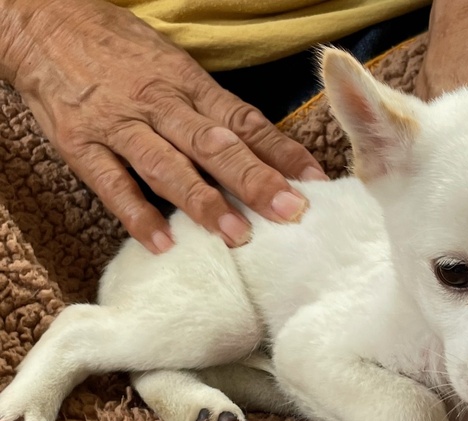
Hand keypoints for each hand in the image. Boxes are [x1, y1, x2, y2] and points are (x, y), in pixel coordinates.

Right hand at [0, 0, 327, 253]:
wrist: (46, 24)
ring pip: (168, 166)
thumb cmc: (124, 52)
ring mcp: (120, 125)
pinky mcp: (81, 146)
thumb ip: (215, 112)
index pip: (246, 122)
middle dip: (256, 181)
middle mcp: (161, 104)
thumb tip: (265, 155)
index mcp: (191, 86)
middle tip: (291, 212)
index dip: (283, 153)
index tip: (317, 183)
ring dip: (204, 202)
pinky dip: (137, 216)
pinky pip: (112, 185)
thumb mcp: (177, 69)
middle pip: (215, 145)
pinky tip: (163, 244)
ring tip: (238, 235)